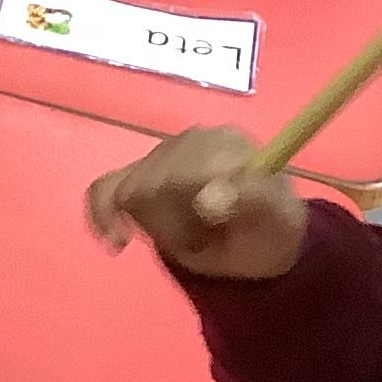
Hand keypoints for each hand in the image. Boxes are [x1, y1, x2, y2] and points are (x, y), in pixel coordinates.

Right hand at [83, 128, 308, 278]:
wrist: (258, 240)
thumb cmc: (270, 231)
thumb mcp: (279, 223)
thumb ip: (253, 202)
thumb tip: (209, 198)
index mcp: (228, 143)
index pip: (186, 168)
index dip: (184, 208)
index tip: (198, 237)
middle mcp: (192, 139)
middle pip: (152, 181)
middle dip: (173, 223)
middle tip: (203, 241)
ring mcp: (162, 154)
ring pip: (129, 191)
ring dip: (154, 226)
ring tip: (186, 237)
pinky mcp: (138, 172)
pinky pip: (104, 188)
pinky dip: (103, 215)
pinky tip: (116, 240)